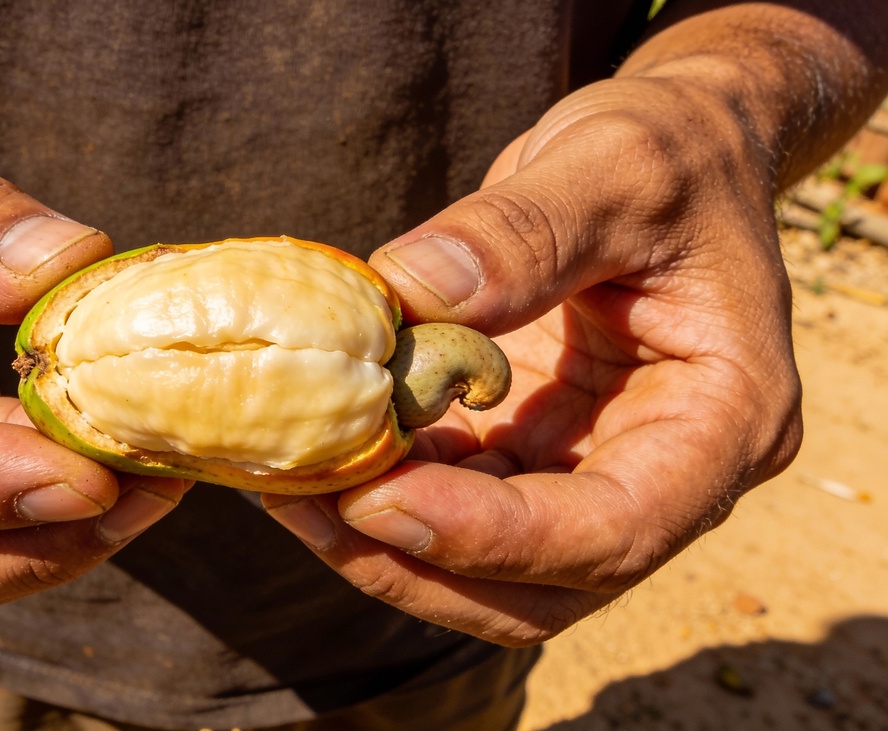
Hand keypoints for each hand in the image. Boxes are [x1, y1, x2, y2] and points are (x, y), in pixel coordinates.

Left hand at [262, 75, 802, 644]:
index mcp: (725, 421)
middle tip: (308, 506)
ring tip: (288, 483)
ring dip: (386, 543)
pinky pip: (458, 505)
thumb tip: (405, 293)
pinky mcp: (536, 452)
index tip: (378, 501)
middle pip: (546, 585)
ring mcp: (596, 471)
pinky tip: (321, 452)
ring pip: (492, 570)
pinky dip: (389, 493)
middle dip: (419, 562)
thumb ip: (521, 232)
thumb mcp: (613, 165)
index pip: (617, 528)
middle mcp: (667, 473)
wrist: (673, 149)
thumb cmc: (668, 152)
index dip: (494, 536)